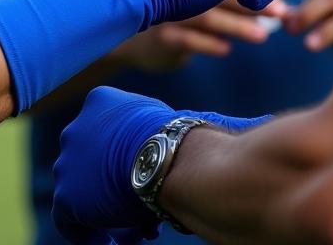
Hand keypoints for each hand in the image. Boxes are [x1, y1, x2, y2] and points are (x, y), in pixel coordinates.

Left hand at [53, 86, 270, 243]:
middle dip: (116, 188)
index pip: (105, 135)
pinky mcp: (66, 195)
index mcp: (101, 101)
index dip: (128, 162)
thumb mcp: (186, 123)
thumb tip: (266, 122)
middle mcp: (76, 128)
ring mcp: (68, 161)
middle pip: (92, 165)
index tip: (148, 182)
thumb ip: (199, 125)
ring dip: (108, 213)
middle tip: (143, 209)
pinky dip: (91, 236)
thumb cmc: (184, 142)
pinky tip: (116, 243)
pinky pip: (71, 223)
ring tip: (137, 230)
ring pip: (83, 194)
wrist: (164, 162)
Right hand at [121, 0, 286, 70]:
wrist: (126, 17)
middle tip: (283, 11)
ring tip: (264, 35)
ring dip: (237, 26)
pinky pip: (186, 39)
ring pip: (206, 16)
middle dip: (255, 3)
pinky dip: (207, 44)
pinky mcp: (160, 33)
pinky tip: (226, 50)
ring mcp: (168, 8)